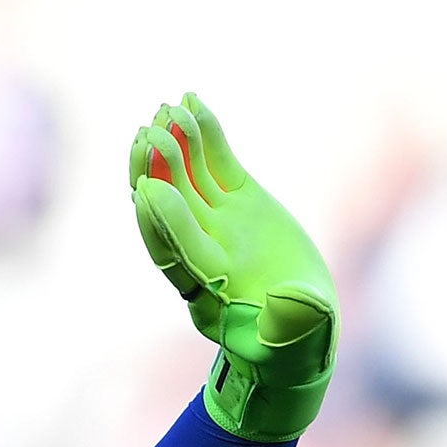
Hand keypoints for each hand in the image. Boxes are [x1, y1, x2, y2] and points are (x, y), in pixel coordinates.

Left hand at [130, 94, 336, 441]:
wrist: (296, 328)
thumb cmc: (293, 345)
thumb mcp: (295, 339)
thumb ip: (289, 324)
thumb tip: (291, 304)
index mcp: (210, 287)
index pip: (179, 252)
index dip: (166, 222)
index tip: (150, 190)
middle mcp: (204, 250)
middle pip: (171, 208)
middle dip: (161, 171)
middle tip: (151, 135)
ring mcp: (218, 221)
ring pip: (188, 178)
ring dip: (177, 143)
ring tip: (170, 107)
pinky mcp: (236, 200)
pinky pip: (215, 163)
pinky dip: (205, 134)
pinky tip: (193, 100)